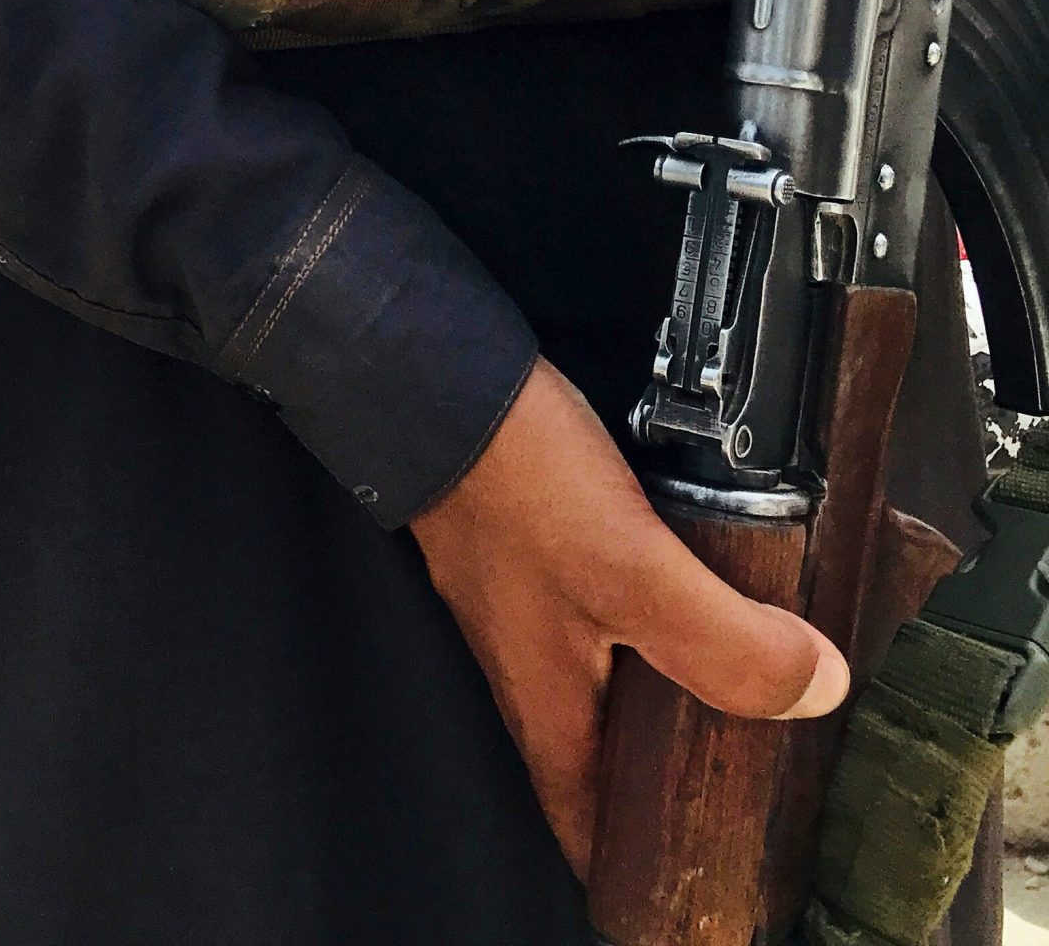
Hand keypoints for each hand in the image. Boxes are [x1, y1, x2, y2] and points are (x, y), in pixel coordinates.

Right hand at [408, 360, 848, 878]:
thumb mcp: (636, 571)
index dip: (636, 866)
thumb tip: (815, 690)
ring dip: (660, 702)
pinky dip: (647, 629)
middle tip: (743, 787)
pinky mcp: (530, 554)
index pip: (585, 826)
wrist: (440, 382)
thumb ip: (725, 643)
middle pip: (597, 761)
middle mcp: (527, 669)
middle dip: (660, 788)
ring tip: (739, 694)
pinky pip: (598, 622)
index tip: (696, 873)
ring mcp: (523, 609)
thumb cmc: (517, 485)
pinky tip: (688, 596)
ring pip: (601, 687)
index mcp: (545, 705)